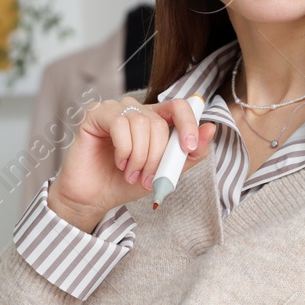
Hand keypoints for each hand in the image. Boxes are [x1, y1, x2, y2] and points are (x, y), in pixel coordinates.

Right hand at [47, 97, 216, 231]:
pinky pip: (120, 124)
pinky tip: (118, 162)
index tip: (188, 148)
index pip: (179, 107)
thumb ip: (188, 154)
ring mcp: (115, 110)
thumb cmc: (124, 183)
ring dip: (139, 156)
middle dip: (157, 156)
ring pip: (141, 123)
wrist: (93, 198)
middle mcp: (135, 110)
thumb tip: (210, 129)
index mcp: (154, 120)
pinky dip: (124, 149)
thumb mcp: (164, 173)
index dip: (189, 124)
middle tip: (147, 178)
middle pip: (160, 123)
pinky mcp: (95, 114)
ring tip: (131, 174)